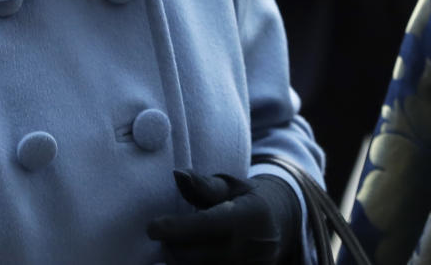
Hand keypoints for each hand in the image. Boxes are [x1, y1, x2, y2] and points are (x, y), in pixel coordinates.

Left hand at [147, 170, 301, 264]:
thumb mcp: (231, 186)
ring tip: (178, 244)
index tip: (152, 227)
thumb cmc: (247, 200)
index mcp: (247, 216)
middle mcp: (248, 248)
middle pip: (194, 255)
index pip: (206, 225)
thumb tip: (177, 174)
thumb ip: (203, 185)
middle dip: (172, 245)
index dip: (176, 228)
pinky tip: (186, 256)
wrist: (278, 228)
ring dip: (178, 259)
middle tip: (165, 232)